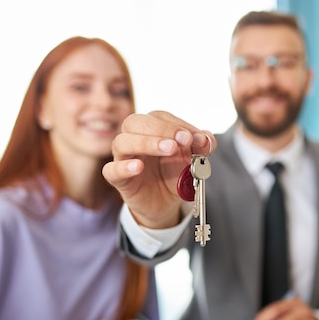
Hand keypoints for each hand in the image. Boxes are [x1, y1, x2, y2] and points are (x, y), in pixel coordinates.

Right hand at [102, 111, 215, 227]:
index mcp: (152, 129)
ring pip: (122, 142)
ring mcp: (123, 158)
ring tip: (169, 149)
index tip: (197, 137)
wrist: (166, 202)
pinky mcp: (118, 179)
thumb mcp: (193, 160)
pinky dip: (124, 167)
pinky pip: (111, 170)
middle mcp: (134, 138)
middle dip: (161, 129)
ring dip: (146, 143)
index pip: (160, 117)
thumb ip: (202, 147)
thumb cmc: (175, 174)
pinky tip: (138, 167)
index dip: (178, 125)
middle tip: (183, 140)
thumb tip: (207, 138)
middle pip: (136, 122)